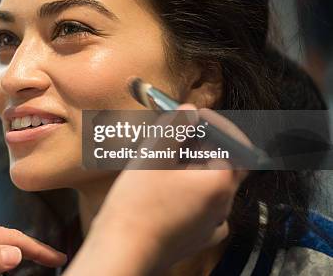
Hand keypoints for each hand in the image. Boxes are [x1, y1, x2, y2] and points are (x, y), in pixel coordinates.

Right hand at [65, 104, 248, 274]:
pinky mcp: (198, 238)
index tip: (195, 115)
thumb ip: (175, 126)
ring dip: (197, 167)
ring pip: (215, 187)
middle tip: (180, 132)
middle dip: (206, 144)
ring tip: (169, 159)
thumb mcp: (153, 154)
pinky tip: (173, 190)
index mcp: (219, 182)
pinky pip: (207, 210)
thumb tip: (189, 110)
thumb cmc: (137, 204)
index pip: (236, 143)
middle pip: (226, 164)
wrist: (124, 250)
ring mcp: (213, 225)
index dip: (217, 124)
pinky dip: (195, 194)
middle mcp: (223, 205)